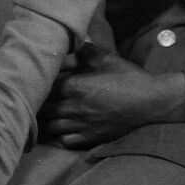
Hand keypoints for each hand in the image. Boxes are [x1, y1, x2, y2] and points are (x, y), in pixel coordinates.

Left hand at [39, 42, 184, 148]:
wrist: (150, 102)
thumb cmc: (128, 77)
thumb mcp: (106, 57)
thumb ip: (83, 51)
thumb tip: (67, 44)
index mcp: (77, 86)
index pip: (46, 87)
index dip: (38, 83)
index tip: (34, 78)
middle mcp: (75, 108)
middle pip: (45, 109)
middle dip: (38, 102)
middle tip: (34, 95)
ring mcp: (82, 126)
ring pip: (52, 127)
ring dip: (46, 119)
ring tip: (45, 111)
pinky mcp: (91, 138)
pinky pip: (66, 140)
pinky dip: (60, 134)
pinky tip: (63, 126)